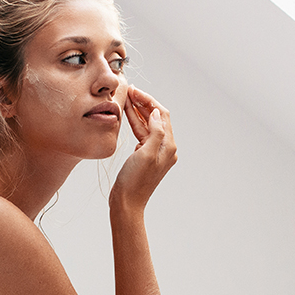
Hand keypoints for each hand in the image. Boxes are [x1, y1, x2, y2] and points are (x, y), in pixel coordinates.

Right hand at [110, 86, 176, 209]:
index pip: (162, 115)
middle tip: (129, 91)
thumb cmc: (135, 182)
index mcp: (168, 146)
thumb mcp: (145, 154)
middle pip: (156, 118)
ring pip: (147, 125)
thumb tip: (156, 113)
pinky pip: (141, 134)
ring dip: (138, 111)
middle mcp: (165, 148)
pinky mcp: (144, 156)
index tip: (135, 91)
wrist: (127, 203)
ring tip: (126, 99)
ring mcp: (155, 152)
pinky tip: (127, 115)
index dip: (148, 101)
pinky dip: (134, 123)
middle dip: (143, 103)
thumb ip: (154, 132)